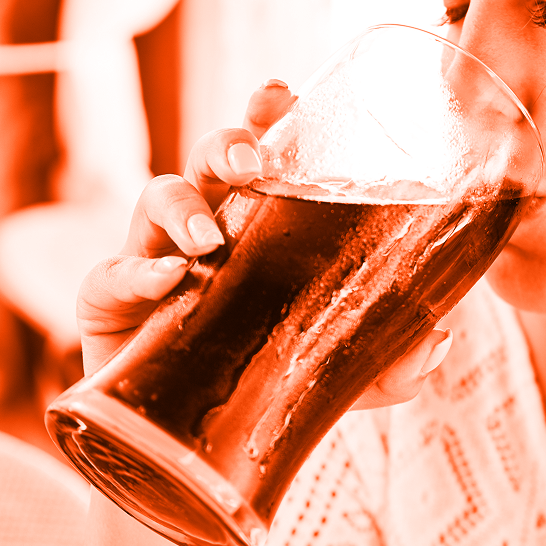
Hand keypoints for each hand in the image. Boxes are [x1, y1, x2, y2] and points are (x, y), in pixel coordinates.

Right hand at [75, 79, 453, 407]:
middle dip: (227, 144)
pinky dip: (138, 271)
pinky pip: (112, 273)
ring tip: (212, 239)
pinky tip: (168, 280)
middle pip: (209, 159)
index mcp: (258, 227)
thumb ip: (387, 361)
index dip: (268, 119)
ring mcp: (154, 258)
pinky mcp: (109, 302)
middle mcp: (207, 228)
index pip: (263, 156)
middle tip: (249, 161)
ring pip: (158, 196)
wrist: (184, 449)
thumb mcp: (334, 378)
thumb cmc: (255, 385)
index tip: (281, 96)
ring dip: (184, 206)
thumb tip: (436, 336)